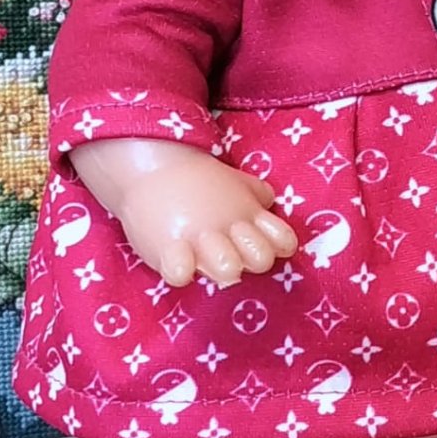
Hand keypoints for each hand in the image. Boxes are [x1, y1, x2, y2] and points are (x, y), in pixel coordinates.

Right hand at [73, 139, 297, 287]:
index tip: (256, 240)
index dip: (275, 246)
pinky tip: (178, 263)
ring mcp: (200, 238)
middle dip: (250, 261)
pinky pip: (181, 272)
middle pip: (261, 260)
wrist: (152, 165)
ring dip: (219, 266)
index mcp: (248, 215)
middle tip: (229, 251)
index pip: (284, 241)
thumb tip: (268, 203)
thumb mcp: (234, 181)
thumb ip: (254, 195)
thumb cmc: (197, 180)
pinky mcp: (168, 248)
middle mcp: (229, 228)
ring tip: (203, 256)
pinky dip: (180, 271)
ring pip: (229, 268)